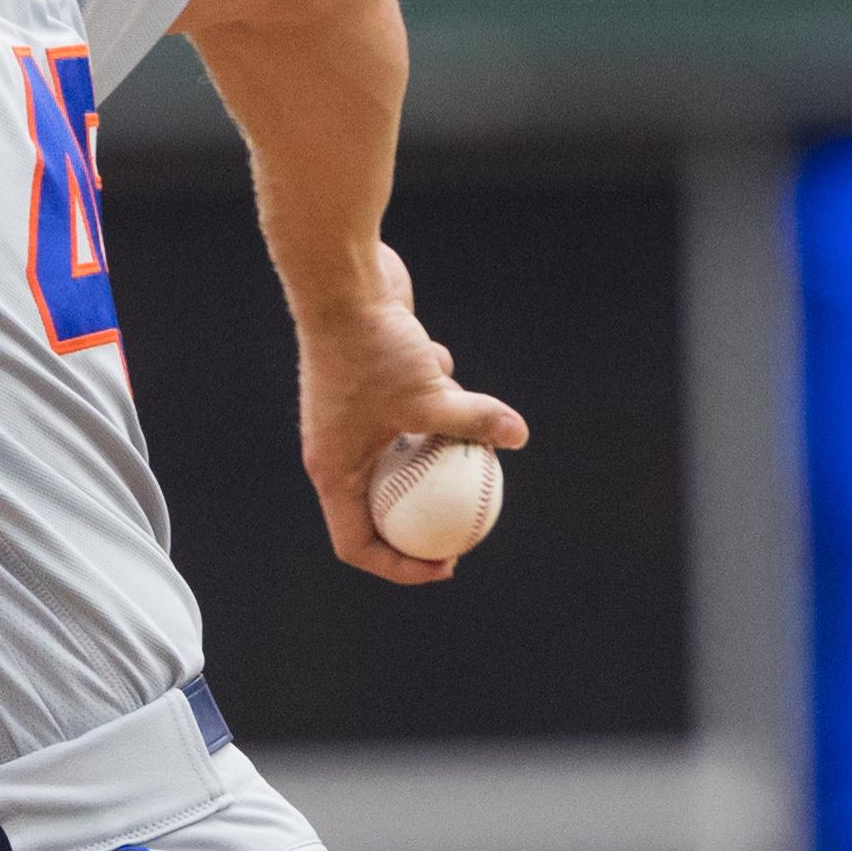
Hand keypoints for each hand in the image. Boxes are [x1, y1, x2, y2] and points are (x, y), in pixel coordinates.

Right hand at [297, 243, 527, 584]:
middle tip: (471, 527)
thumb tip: (518, 436)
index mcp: (334, 470)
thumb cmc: (371, 347)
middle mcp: (337, 451)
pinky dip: (432, 396)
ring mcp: (352, 421)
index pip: (356, 544)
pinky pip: (407, 412)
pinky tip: (437, 359)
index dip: (401, 567)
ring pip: (400, 456)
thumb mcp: (430, 393)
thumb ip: (473, 419)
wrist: (340, 283)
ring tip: (465, 432)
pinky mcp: (370, 390)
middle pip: (381, 509)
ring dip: (436, 447)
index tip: (448, 563)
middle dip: (427, 520)